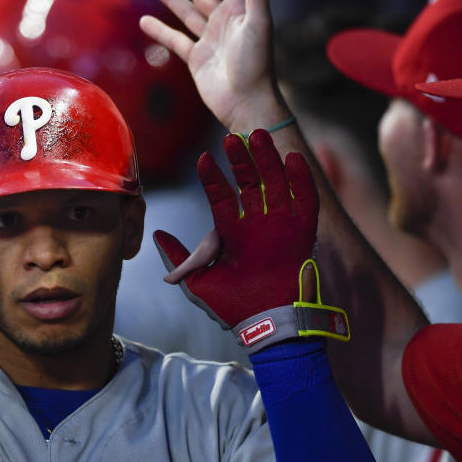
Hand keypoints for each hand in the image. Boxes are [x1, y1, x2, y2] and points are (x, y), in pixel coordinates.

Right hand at [139, 0, 288, 132]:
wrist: (246, 102)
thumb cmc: (256, 64)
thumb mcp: (258, 24)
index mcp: (239, 10)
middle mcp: (224, 22)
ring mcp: (209, 40)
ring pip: (186, 12)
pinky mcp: (197, 59)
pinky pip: (176, 40)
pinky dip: (161, 31)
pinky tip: (145, 21)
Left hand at [155, 130, 317, 334]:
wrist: (266, 325)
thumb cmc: (231, 307)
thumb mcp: (197, 281)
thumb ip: (178, 257)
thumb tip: (155, 235)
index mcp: (232, 233)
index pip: (222, 196)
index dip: (213, 177)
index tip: (204, 158)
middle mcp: (256, 225)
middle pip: (250, 183)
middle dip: (242, 160)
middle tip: (232, 137)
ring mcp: (280, 226)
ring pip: (275, 183)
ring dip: (269, 160)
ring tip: (258, 135)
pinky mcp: (302, 232)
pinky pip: (306, 200)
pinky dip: (302, 180)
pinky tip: (294, 157)